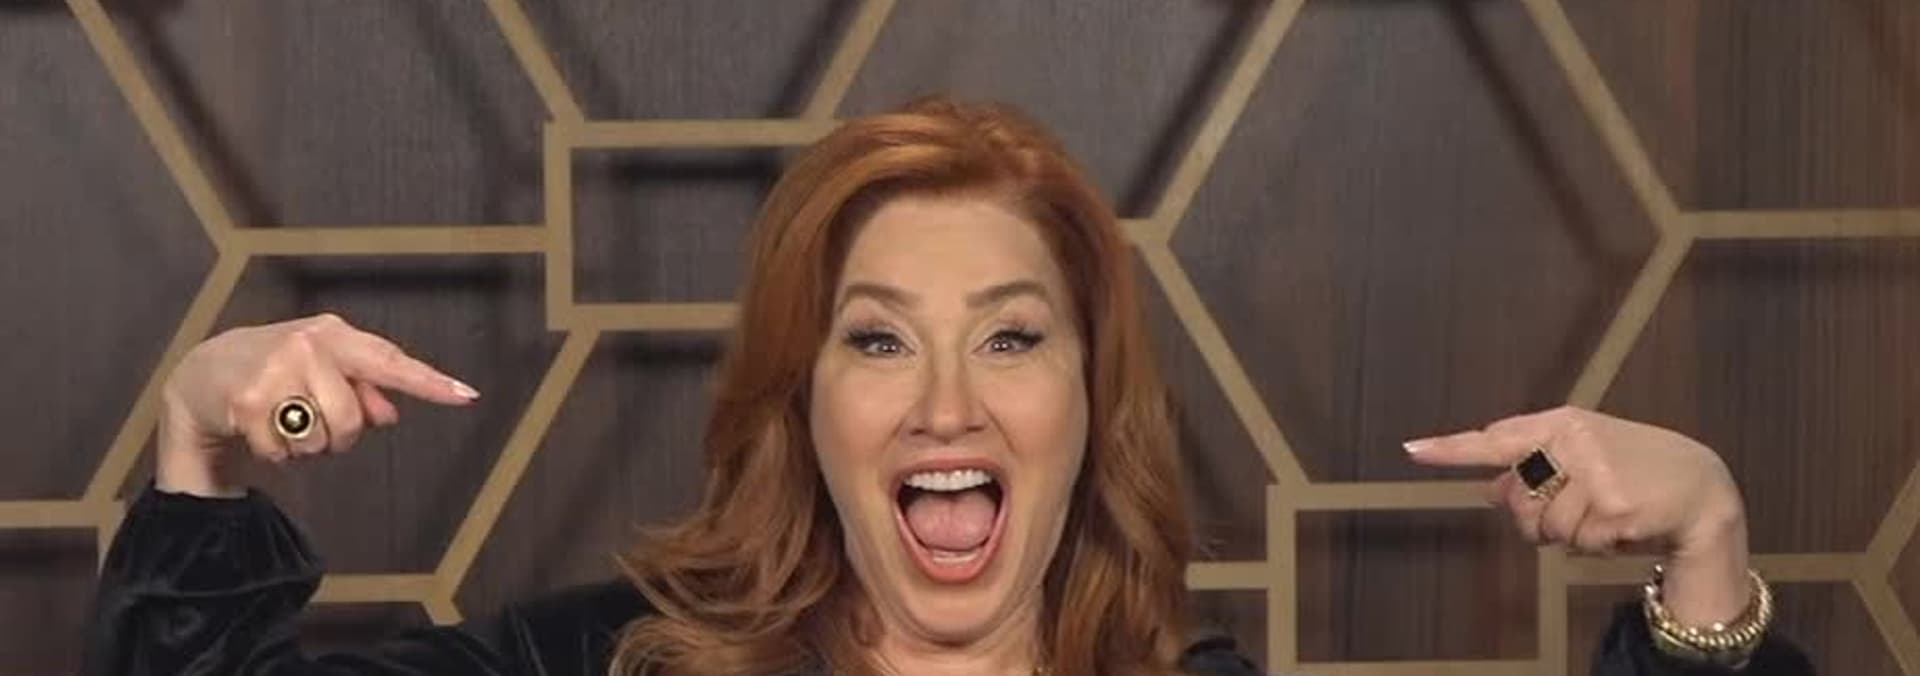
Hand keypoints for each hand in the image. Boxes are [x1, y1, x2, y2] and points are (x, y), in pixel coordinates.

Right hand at [156, 313, 478, 497]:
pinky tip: (259, 430)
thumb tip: (390, 414)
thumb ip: (364, 389)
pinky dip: (275, 454)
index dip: (429, 383)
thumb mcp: (323, 370)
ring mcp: (274, 371)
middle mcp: (307, 345)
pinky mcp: (247, 402)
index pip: (390, 361)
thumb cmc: (278, 371)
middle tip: (311, 421)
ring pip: (320, 442)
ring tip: (284, 421)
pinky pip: (284, 454)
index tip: (466, 396)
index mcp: (334, 334)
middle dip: (336, 437)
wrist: (202, 372)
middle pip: (352, 421)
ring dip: (305, 448)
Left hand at [1405, 406, 1752, 625]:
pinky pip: (1578, 543)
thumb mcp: (1584, 456)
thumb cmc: (1633, 470)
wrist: (1701, 487)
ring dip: (1569, 535)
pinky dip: (1596, 545)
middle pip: (1515, 500)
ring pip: (1546, 528)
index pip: (1495, 437)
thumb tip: (1488, 488)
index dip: (1452, 449)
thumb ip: (1535, 466)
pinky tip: (1623, 525)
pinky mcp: (1614, 506)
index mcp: (1561, 423)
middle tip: (1576, 507)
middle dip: (1536, 517)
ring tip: (1604, 513)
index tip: (1412, 451)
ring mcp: (1594, 473)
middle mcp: (1573, 442)